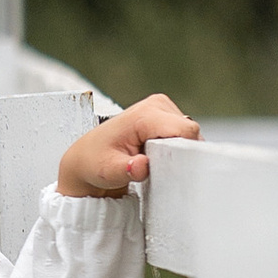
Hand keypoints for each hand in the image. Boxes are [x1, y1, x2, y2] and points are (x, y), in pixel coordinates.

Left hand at [58, 92, 196, 197]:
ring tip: (153, 160)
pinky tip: (157, 155)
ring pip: (189, 135)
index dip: (184, 152)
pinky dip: (175, 148)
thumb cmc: (95, 162)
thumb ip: (126, 170)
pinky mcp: (167, 116)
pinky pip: (184, 135)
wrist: (87, 157)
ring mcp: (163, 108)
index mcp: (145, 114)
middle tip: (156, 167)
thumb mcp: (107, 172)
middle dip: (179, 153)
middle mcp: (157, 105)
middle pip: (190, 132)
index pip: (185, 131)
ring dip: (176, 150)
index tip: (171, 168)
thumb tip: (141, 166)